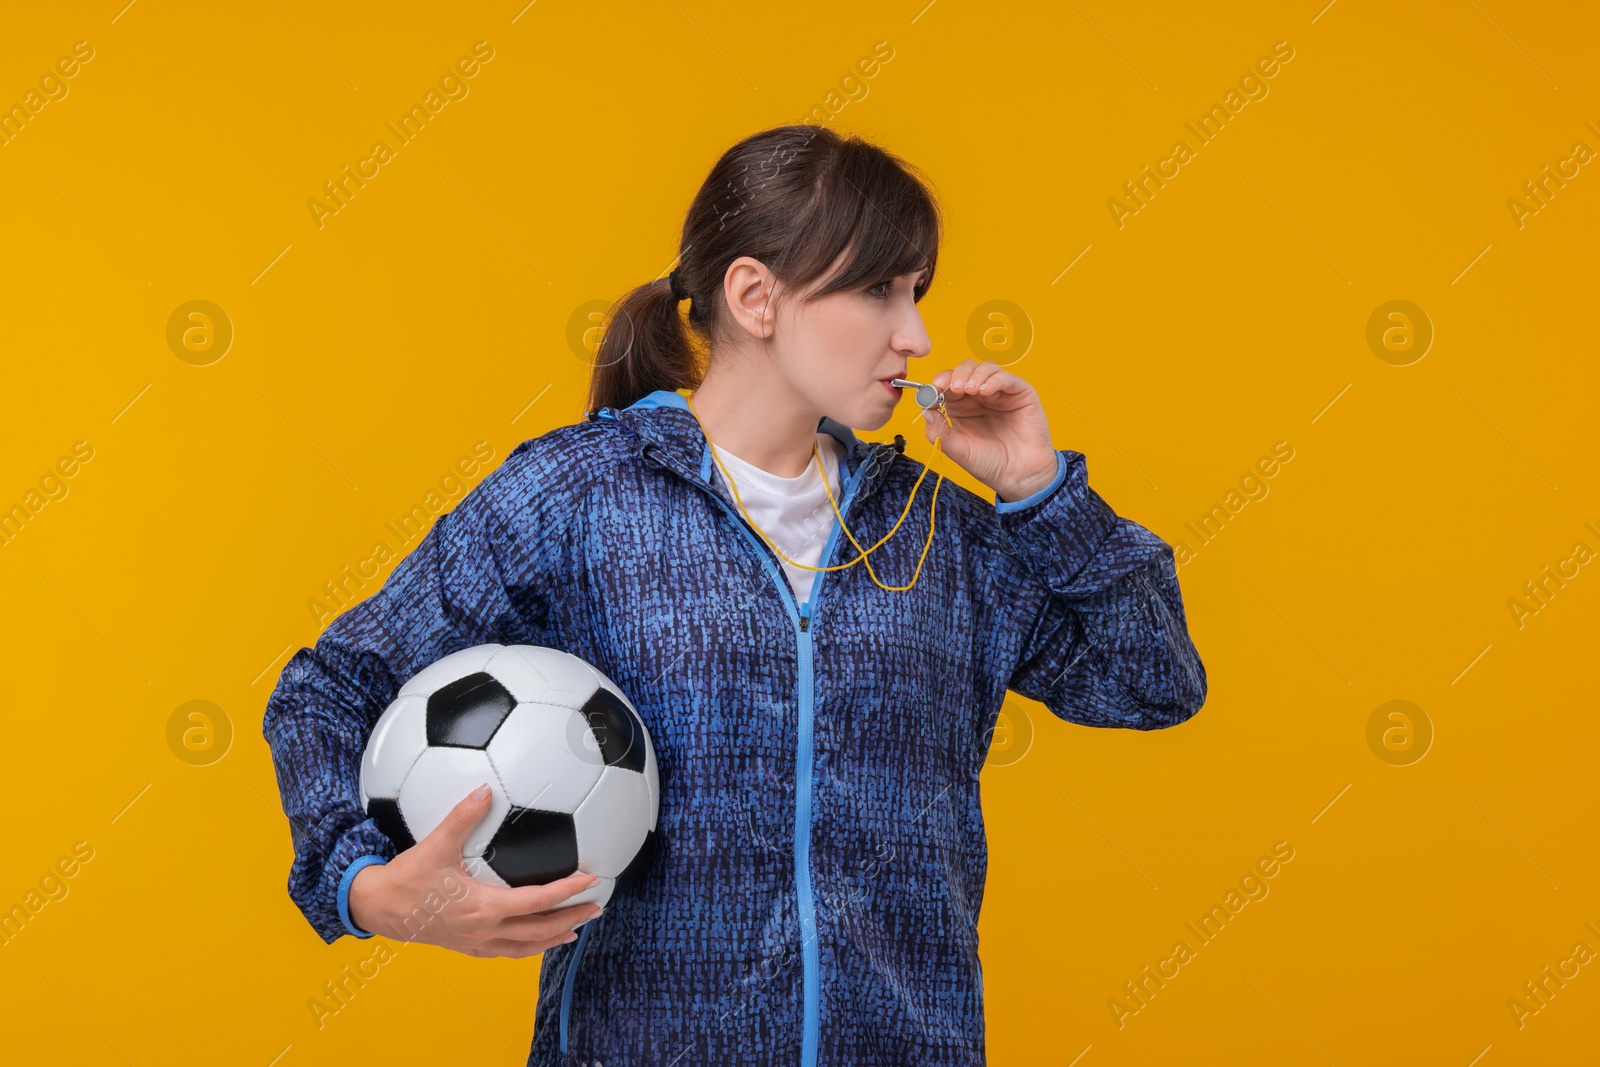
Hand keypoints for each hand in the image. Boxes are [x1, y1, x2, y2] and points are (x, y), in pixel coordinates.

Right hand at [349, 784, 602, 958]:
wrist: (378, 909)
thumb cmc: (407, 878)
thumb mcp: (435, 844)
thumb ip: (462, 816)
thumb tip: (485, 790)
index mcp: (484, 907)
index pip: (537, 901)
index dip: (567, 891)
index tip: (591, 880)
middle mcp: (485, 930)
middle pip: (539, 931)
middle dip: (571, 919)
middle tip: (597, 908)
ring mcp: (476, 943)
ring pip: (525, 947)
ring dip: (553, 938)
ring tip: (575, 930)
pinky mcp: (466, 948)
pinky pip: (505, 953)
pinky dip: (527, 947)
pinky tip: (533, 940)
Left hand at [921, 360, 1057, 501]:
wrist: (1019, 476)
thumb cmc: (990, 463)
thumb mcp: (958, 449)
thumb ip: (940, 431)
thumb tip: (925, 410)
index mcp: (961, 407)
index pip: (947, 384)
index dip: (939, 382)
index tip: (934, 387)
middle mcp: (979, 397)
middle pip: (965, 370)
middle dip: (956, 375)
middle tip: (954, 387)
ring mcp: (999, 393)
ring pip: (985, 368)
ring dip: (974, 375)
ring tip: (970, 390)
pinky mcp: (1020, 393)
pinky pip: (1006, 378)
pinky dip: (994, 380)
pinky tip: (986, 391)